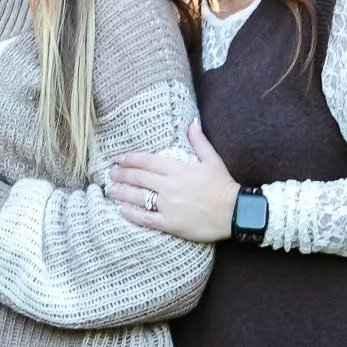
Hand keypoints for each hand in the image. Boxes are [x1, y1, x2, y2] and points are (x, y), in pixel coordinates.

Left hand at [105, 120, 240, 243]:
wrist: (236, 212)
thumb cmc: (224, 186)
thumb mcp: (213, 160)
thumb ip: (199, 142)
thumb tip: (191, 124)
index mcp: (178, 169)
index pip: (147, 161)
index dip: (130, 159)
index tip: (119, 159)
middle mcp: (170, 186)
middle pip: (139, 178)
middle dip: (122, 175)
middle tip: (110, 174)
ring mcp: (168, 205)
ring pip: (138, 197)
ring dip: (121, 192)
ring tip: (110, 190)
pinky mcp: (170, 223)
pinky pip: (146, 218)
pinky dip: (131, 213)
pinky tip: (121, 209)